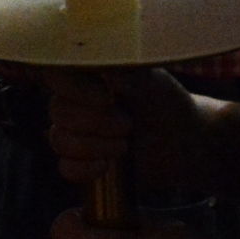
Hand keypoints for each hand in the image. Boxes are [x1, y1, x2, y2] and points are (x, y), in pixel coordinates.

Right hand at [44, 67, 207, 189]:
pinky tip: (107, 167)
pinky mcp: (81, 159)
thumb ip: (130, 76)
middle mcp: (76, 99)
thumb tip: (106, 69)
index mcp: (88, 73)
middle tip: (128, 124)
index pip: (57, 73)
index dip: (73, 89)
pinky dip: (84, 170)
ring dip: (94, 147)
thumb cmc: (167, 103)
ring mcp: (76, 130)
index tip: (106, 98)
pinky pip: (64, 167)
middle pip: (58, 111)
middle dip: (96, 123)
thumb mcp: (154, 85)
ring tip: (126, 146)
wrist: (182, 141)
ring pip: (59, 140)